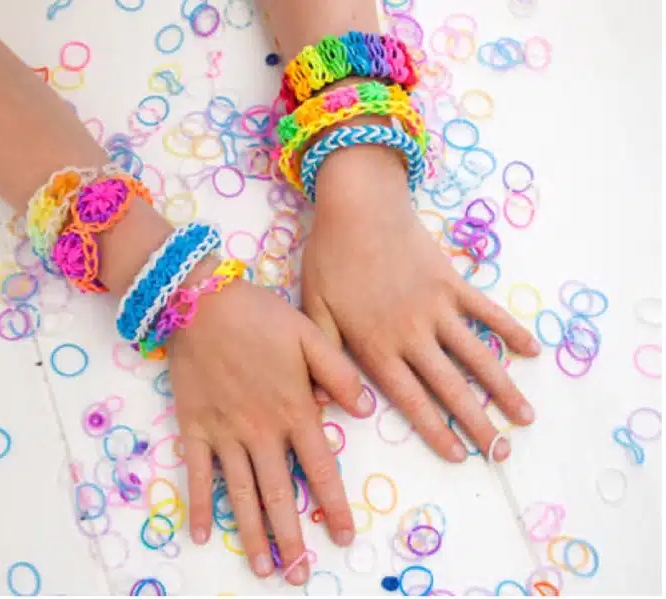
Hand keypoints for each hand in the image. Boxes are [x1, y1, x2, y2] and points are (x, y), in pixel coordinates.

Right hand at [166, 259, 371, 584]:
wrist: (200, 301)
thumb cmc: (259, 315)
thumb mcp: (309, 333)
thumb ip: (338, 372)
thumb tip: (366, 409)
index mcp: (294, 409)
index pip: (319, 469)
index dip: (333, 505)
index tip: (344, 537)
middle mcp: (260, 431)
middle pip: (278, 493)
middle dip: (292, 537)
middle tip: (299, 575)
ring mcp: (224, 432)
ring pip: (240, 492)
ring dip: (252, 533)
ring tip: (263, 567)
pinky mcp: (193, 427)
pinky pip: (194, 473)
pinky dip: (197, 504)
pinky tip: (200, 534)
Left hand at [301, 144, 540, 462]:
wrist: (359, 206)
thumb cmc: (330, 258)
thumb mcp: (313, 310)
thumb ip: (325, 358)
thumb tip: (328, 403)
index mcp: (378, 345)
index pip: (412, 399)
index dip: (437, 429)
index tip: (460, 455)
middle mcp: (413, 333)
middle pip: (451, 387)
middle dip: (478, 423)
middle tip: (501, 453)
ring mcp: (438, 307)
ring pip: (476, 355)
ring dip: (503, 388)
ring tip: (525, 417)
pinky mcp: (453, 282)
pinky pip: (486, 311)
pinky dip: (510, 330)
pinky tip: (531, 351)